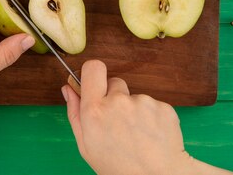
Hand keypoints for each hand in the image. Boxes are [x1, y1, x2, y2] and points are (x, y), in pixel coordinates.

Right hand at [62, 60, 232, 174]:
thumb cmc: (119, 168)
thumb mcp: (86, 146)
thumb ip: (75, 113)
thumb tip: (68, 89)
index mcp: (95, 110)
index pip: (93, 68)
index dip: (93, 73)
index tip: (95, 82)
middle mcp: (118, 101)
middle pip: (115, 82)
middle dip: (115, 96)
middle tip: (119, 122)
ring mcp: (143, 103)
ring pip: (135, 97)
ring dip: (135, 110)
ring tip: (137, 135)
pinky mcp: (163, 107)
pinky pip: (153, 105)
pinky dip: (153, 117)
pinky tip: (151, 136)